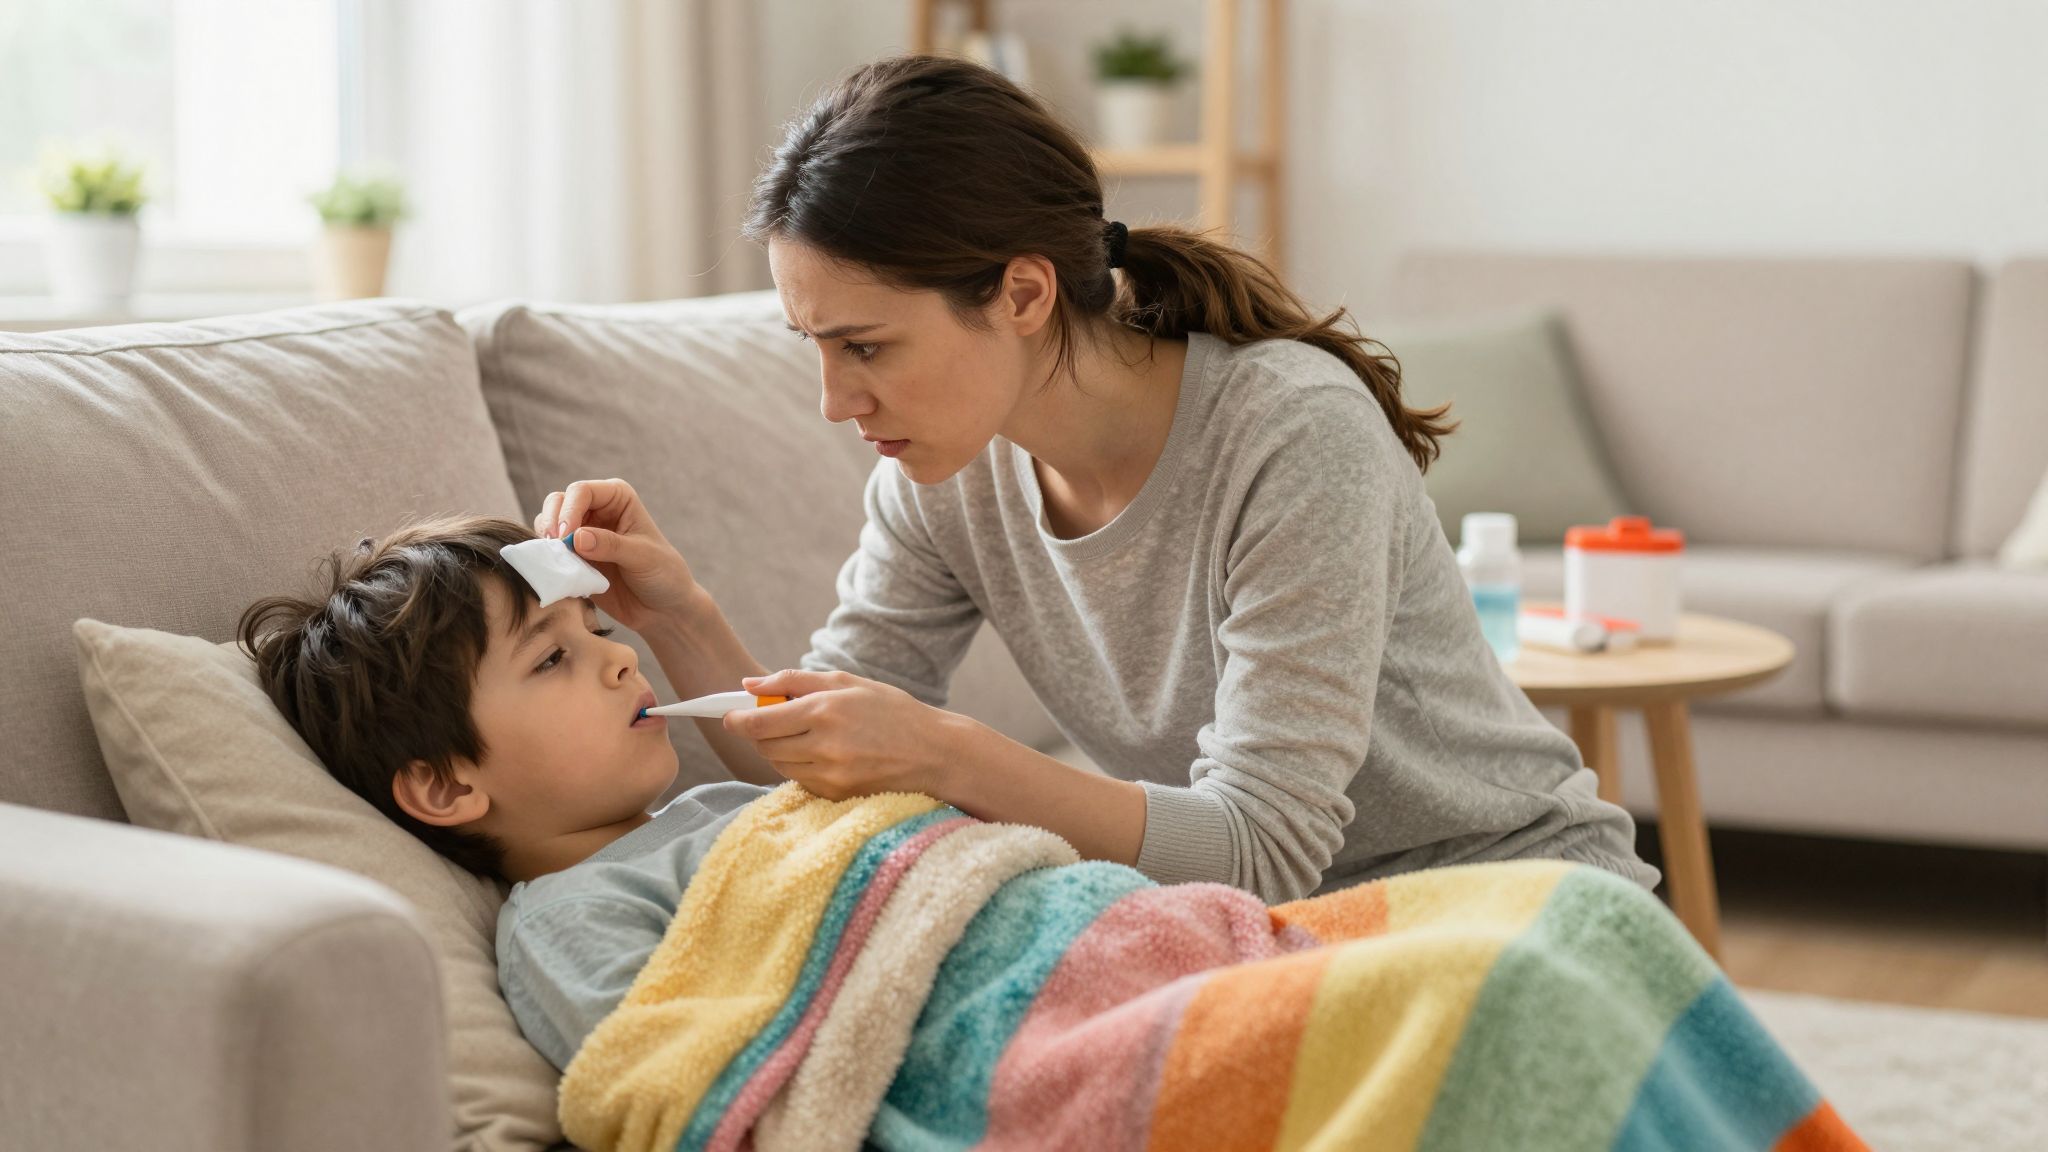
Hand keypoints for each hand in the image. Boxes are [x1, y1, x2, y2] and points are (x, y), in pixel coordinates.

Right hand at [533, 478, 700, 634]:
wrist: (661, 609)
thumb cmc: (662, 576)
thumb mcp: (643, 558)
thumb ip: (611, 545)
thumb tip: (577, 538)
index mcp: (617, 498)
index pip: (582, 491)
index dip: (570, 511)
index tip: (566, 537)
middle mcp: (597, 509)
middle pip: (558, 501)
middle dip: (552, 521)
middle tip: (555, 547)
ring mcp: (582, 532)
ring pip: (549, 523)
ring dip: (546, 540)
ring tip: (557, 560)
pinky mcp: (573, 557)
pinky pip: (550, 550)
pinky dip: (548, 557)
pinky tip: (557, 571)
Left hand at [723, 669, 961, 799]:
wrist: (936, 754)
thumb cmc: (892, 711)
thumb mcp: (848, 683)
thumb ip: (794, 680)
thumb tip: (749, 685)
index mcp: (825, 710)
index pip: (760, 721)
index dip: (737, 719)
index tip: (730, 715)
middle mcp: (824, 746)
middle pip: (764, 746)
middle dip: (760, 734)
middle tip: (773, 721)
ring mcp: (830, 775)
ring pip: (779, 765)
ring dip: (780, 751)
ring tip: (807, 736)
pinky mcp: (836, 795)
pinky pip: (800, 781)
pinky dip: (801, 767)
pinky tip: (825, 755)